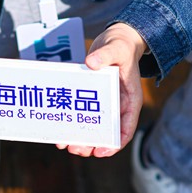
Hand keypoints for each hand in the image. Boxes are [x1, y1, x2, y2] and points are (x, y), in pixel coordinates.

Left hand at [58, 22, 146, 158]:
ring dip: (81, 141)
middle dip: (91, 145)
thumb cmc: (120, 45)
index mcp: (130, 101)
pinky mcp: (93, 102)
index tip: (100, 152)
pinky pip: (84, 119)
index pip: (125, 130)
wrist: (114, 40)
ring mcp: (105, 107)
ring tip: (67, 146)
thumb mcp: (116, 48)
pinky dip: (73, 128)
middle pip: (107, 135)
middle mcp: (118, 108)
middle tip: (76, 149)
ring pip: (95, 131)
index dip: (114, 144)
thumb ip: (105, 55)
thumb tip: (92, 63)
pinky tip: (61, 134)